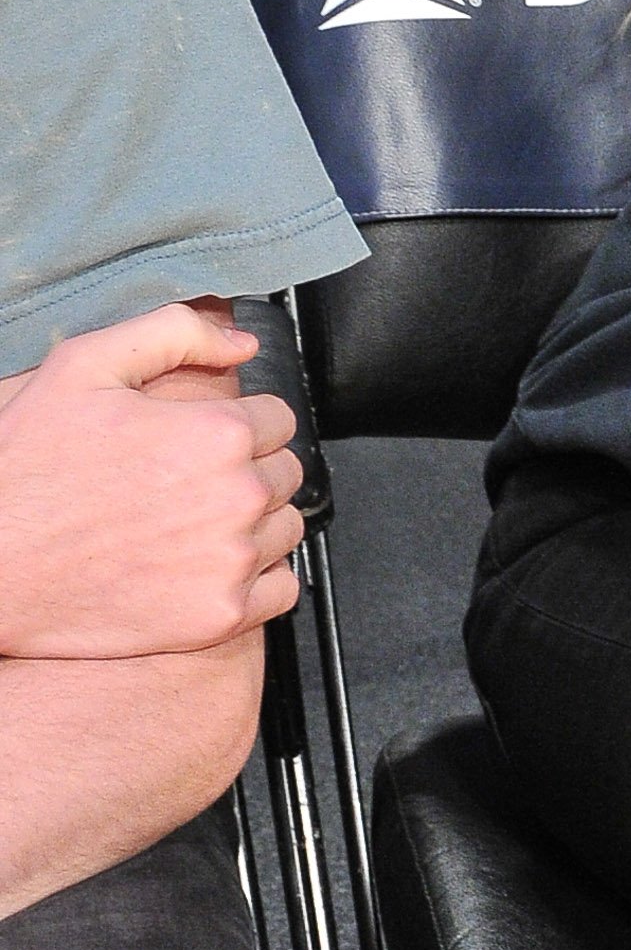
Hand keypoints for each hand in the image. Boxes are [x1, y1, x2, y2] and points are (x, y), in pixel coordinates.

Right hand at [0, 304, 303, 659]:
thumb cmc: (25, 472)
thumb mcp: (82, 367)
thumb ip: (174, 333)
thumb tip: (243, 344)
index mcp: (218, 433)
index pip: (279, 416)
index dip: (239, 423)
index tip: (202, 440)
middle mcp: (236, 496)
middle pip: (285, 470)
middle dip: (247, 470)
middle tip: (188, 483)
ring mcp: (232, 560)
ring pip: (285, 526)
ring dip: (255, 522)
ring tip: (192, 523)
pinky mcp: (220, 616)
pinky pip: (282, 587)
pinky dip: (257, 577)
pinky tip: (208, 565)